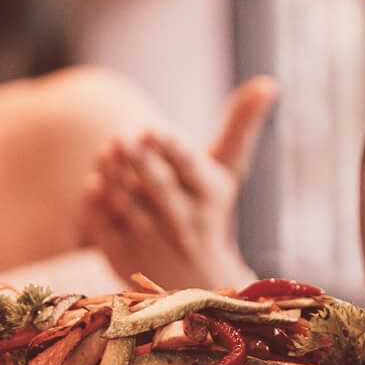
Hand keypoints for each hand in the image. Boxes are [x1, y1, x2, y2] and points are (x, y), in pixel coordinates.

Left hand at [81, 75, 277, 291]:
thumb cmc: (209, 209)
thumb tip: (269, 82)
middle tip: (121, 137)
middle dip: (138, 160)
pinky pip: (105, 227)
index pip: (190, 169)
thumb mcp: (227, 171)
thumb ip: (240, 126)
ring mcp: (152, 242)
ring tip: (106, 152)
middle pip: (158, 186)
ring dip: (114, 176)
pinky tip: (95, 184)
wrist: (197, 282)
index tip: (153, 129)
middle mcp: (184, 222)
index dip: (170, 150)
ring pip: (128, 204)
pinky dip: (98, 205)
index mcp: (210, 195)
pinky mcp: (124, 257)